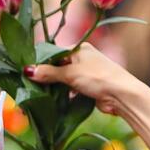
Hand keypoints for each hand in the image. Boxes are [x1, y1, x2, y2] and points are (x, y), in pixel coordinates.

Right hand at [24, 45, 142, 116]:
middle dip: (46, 76)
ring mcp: (86, 73)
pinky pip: (70, 89)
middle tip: (30, 86)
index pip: (54, 53)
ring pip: (64, 79)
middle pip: (58, 66)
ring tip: (39, 94)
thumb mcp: (70, 73)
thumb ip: (48, 72)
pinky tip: (54, 101)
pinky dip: (63, 94)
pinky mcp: (88, 87)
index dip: (41, 62)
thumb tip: (27, 70)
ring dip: (54, 87)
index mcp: (79, 48)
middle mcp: (82, 58)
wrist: (122, 95)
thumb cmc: (98, 77)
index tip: (27, 72)